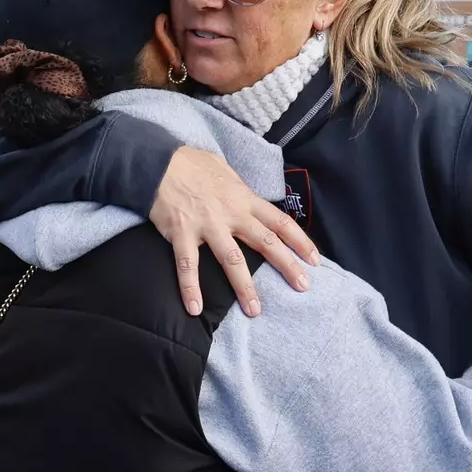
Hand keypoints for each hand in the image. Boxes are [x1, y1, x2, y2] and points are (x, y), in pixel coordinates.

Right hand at [149, 147, 320, 317]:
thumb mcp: (223, 169)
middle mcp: (232, 213)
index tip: (314, 260)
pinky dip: (190, 288)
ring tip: (254, 310)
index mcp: (244, 198)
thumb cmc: (191, 163)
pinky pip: (188, 265)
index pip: (280, 222)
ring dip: (244, 287)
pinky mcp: (182, 233)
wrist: (156, 161)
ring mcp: (207, 225)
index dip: (300, 241)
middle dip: (287, 266)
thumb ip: (239, 187)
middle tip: (303, 287)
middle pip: (266, 243)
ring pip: (232, 260)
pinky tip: (194, 308)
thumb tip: (248, 195)